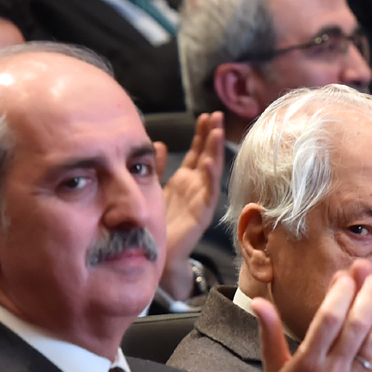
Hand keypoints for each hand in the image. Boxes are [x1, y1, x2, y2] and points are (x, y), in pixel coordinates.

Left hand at [157, 112, 225, 300]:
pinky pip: (208, 194)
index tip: (206, 115)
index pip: (197, 152)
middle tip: (216, 115)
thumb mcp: (155, 188)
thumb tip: (159, 144)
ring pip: (212, 172)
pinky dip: (209, 178)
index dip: (202, 134)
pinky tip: (208, 162)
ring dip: (215, 152)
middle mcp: (195, 188)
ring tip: (217, 132)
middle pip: (207, 156)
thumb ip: (157, 168)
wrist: (159, 255)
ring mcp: (200, 200)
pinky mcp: (201, 215)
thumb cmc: (160, 225)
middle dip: (212, 136)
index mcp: (185, 181)